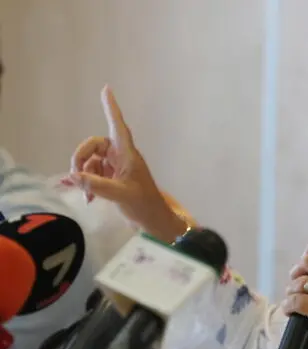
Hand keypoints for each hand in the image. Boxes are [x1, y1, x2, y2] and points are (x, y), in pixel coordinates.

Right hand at [64, 85, 185, 241]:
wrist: (153, 220)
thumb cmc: (143, 204)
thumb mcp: (121, 194)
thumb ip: (97, 184)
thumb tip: (73, 176)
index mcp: (127, 153)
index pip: (118, 125)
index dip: (111, 108)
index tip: (106, 89)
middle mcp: (121, 156)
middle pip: (94, 145)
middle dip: (81, 158)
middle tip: (76, 176)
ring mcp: (116, 167)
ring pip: (91, 161)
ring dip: (84, 175)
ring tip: (87, 194)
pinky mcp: (112, 179)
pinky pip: (92, 174)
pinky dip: (87, 183)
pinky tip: (88, 198)